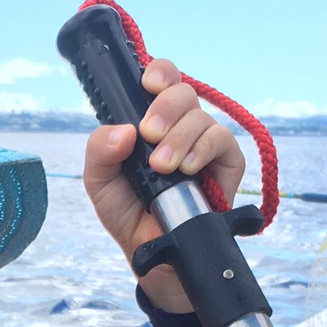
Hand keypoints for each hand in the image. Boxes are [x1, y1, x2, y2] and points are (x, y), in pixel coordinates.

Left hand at [82, 57, 247, 313]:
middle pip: (183, 92)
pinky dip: (203, 149)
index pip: (162, 80)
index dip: (159, 72)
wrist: (152, 253)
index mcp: (152, 121)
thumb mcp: (100, 182)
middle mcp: (181, 126)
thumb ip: (100, 152)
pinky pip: (223, 141)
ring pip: (202, 117)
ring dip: (180, 137)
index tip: (147, 84)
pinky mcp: (227, 165)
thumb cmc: (128, 212)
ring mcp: (205, 144)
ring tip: (162, 167)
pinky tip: (187, 168)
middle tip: (148, 135)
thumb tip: (123, 130)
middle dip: (165, 108)